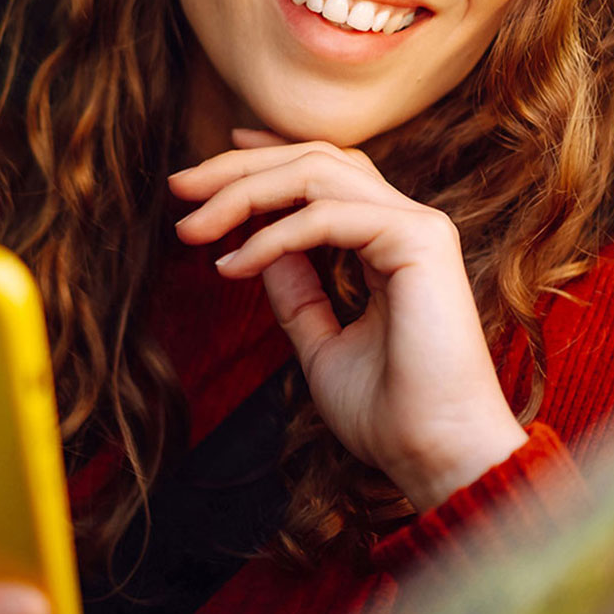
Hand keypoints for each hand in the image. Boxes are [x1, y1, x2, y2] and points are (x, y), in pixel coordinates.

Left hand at [169, 130, 527, 511]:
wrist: (434, 459)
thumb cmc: (388, 413)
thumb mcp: (319, 340)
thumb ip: (294, 290)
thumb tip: (253, 248)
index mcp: (390, 238)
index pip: (325, 170)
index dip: (268, 154)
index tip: (211, 163)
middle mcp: (406, 220)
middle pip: (313, 159)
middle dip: (239, 166)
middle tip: (179, 185)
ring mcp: (416, 225)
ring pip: (316, 173)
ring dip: (244, 192)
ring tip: (192, 226)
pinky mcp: (419, 240)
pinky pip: (326, 218)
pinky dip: (270, 238)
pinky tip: (232, 265)